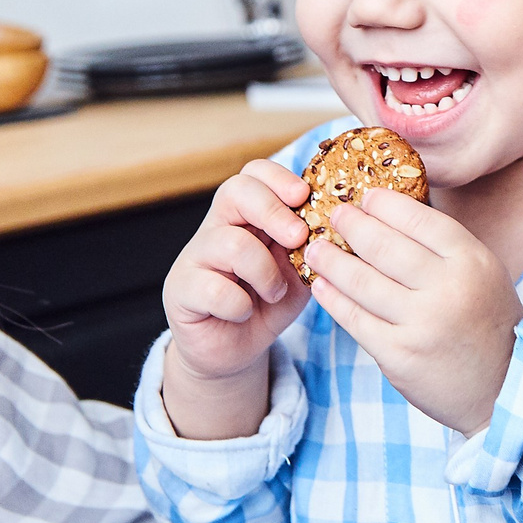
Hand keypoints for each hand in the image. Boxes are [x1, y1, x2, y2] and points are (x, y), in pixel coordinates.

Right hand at [160, 159, 314, 438]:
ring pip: (230, 243)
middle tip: (299, 237)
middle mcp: (217, 227)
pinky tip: (244, 313)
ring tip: (273, 292)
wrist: (232, 349)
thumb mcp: (298, 273)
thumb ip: (312, 248)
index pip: (254, 173)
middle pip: (235, 190)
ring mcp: (195, 256)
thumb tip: (340, 227)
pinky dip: (239, 305)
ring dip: (264, 271)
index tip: (305, 195)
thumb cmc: (267, 303)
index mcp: (247, 215)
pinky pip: (213, 289)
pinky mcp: (182, 290)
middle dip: (274, 211)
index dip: (278, 178)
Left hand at [302, 190, 521, 434]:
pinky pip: (355, 319)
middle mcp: (448, 289)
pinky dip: (333, 298)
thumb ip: (444, 248)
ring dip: (331, 260)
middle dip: (351, 225)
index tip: (365, 197)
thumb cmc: (487, 324)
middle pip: (384, 246)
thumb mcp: (483, 274)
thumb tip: (389, 215)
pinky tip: (322, 285)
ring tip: (316, 248)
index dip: (385, 204)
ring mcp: (421, 324)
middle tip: (333, 215)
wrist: (503, 389)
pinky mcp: (399, 355)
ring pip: (362, 281)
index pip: (419, 219)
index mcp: (472, 261)